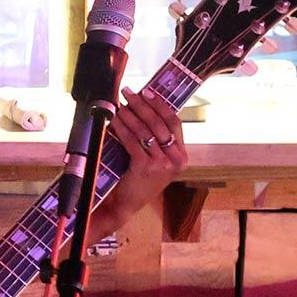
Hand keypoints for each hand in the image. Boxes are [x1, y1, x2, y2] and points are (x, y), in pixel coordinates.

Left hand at [97, 86, 188, 227]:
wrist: (125, 204)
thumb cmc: (137, 179)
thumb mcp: (155, 160)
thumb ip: (156, 140)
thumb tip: (142, 107)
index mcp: (181, 156)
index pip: (175, 122)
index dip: (160, 105)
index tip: (147, 92)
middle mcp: (176, 159)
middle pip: (159, 123)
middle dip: (142, 105)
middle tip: (128, 92)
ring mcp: (162, 164)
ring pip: (145, 130)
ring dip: (130, 113)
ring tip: (119, 104)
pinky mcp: (145, 167)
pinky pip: (132, 140)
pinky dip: (122, 127)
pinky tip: (114, 119)